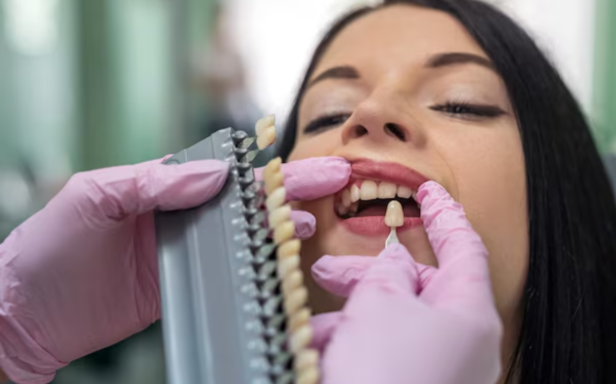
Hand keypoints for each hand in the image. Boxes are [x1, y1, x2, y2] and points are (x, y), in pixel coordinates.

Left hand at [0, 156, 349, 383]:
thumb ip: (152, 183)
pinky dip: (258, 262)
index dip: (265, 163)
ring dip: (281, 224)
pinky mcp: (183, 284)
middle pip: (244, 197)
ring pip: (243, 232)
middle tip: (334, 178)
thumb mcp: (92, 198)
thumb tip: (214, 173)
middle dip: (291, 186)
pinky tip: (282, 254)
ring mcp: (183, 249)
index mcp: (158, 183)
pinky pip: (227, 270)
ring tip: (314, 217)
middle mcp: (177, 213)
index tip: (302, 160)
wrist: (26, 315)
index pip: (222, 167)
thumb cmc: (48, 248)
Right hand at [308, 181, 502, 383]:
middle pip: (419, 288)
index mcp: (469, 313)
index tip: (430, 193)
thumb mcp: (380, 305)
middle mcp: (462, 344)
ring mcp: (441, 373)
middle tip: (329, 268)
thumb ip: (386, 273)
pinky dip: (353, 348)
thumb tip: (392, 264)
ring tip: (317, 328)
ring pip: (394, 325)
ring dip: (352, 318)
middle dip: (370, 276)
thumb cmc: (387, 378)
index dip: (444, 216)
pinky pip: (385, 357)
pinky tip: (321, 351)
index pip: (464, 248)